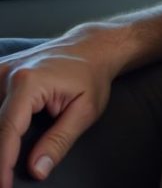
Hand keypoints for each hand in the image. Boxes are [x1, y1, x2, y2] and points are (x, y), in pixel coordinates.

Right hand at [0, 26, 124, 187]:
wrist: (90, 48)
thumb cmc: (91, 77)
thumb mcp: (86, 111)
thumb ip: (59, 141)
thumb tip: (37, 170)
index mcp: (28, 83)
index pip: (7, 131)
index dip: (3, 163)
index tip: (3, 185)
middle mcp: (7, 74)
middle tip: (3, 179)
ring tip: (4, 163)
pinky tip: (2, 138)